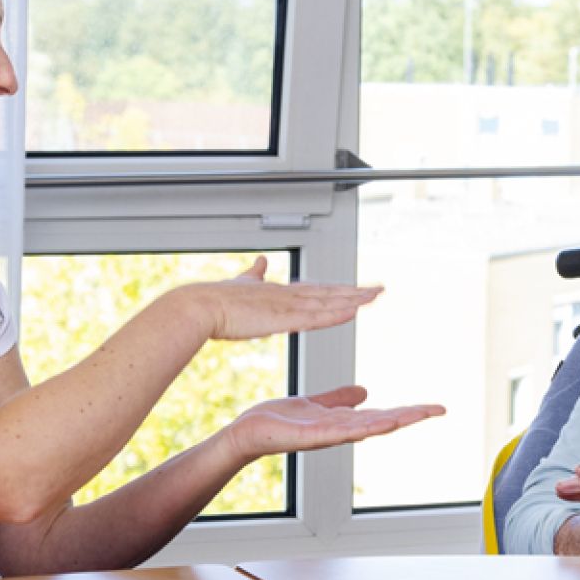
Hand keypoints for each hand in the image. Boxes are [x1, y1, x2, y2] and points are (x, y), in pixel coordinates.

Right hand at [177, 257, 382, 341]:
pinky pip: (316, 317)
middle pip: (329, 293)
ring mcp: (286, 305)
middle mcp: (287, 295)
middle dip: (356, 291)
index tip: (356, 289)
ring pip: (328, 302)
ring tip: (376, 297)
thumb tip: (261, 261)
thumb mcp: (242, 284)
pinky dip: (336, 314)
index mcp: (279, 292)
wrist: (200, 305)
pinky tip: (354, 312)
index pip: (316, 290)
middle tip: (379, 289)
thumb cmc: (216, 301)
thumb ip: (254, 274)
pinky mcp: (281, 318)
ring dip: (354, 300)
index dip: (338, 289)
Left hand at [219, 385, 443, 464]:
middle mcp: (339, 432)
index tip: (434, 407)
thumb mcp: (315, 405)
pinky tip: (377, 422)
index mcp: (342, 422)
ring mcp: (326, 436)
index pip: (382, 416)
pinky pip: (339, 431)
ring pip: (366, 428)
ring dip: (392, 421)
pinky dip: (360, 427)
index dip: (408, 411)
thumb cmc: (276, 421)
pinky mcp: (309, 435)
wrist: (247, 433)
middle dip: (411, 416)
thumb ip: (339, 399)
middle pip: (382, 423)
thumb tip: (365, 392)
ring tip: (417, 414)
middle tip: (438, 409)